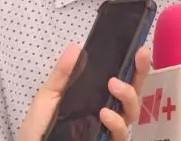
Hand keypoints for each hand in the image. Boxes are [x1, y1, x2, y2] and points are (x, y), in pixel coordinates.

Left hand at [17, 45, 151, 140]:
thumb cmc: (41, 126)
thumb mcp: (49, 96)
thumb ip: (63, 74)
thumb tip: (76, 47)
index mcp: (96, 97)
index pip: (121, 79)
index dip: (134, 65)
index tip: (139, 48)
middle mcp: (108, 111)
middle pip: (133, 92)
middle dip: (140, 73)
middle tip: (138, 57)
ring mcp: (110, 130)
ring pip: (132, 112)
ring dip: (127, 94)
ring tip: (113, 84)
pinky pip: (121, 134)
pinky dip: (115, 122)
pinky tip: (104, 113)